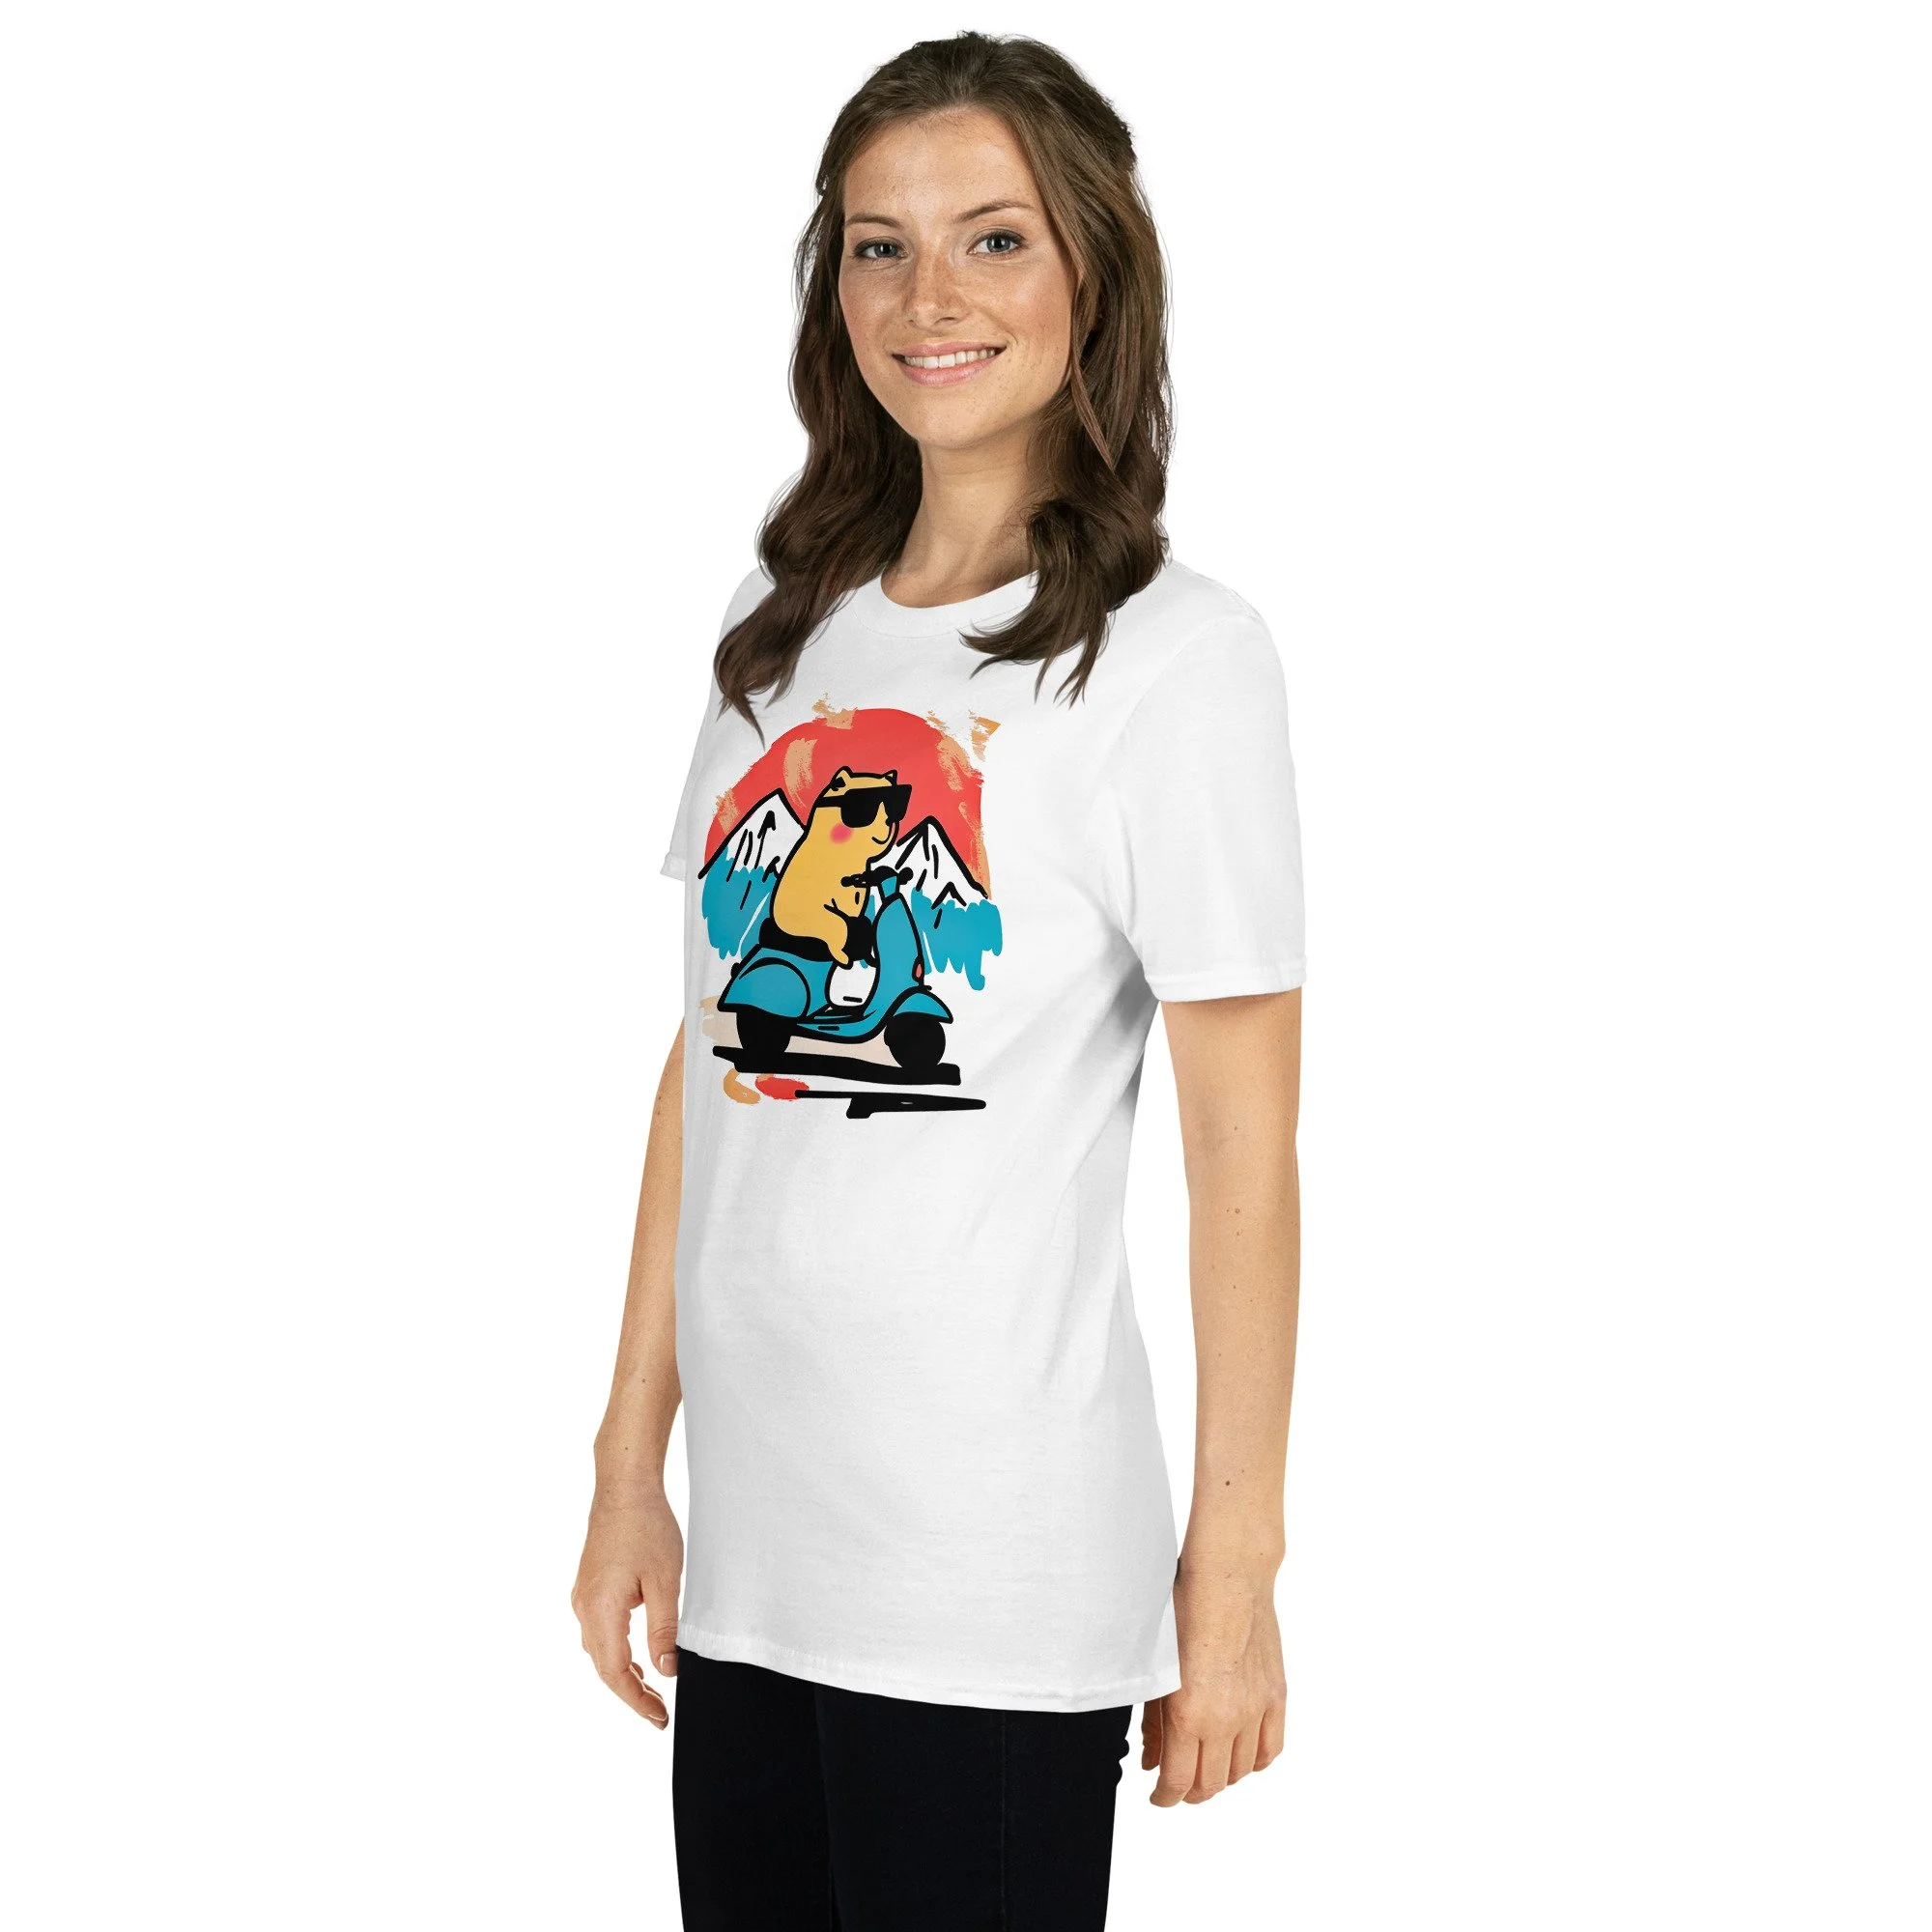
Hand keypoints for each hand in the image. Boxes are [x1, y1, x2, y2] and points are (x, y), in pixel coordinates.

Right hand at [570, 1490, 684, 1728]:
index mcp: (601, 1610)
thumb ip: (664, 1630)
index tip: (660, 1718)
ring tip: (651, 1689)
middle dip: (631, 1693)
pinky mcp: (589, 1586)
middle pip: (603, 1666)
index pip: (615, 1673)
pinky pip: (598, 1630)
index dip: (637, 1701)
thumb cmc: (646, 1526)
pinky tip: (636, 1654)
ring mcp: (583, 1596)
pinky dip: (616, 1650)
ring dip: (623, 1673)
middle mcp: (584, 1607)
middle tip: (660, 1712)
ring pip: (599, 1650)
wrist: (624, 1487)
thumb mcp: (665, 1582)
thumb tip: (666, 1671)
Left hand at [1143, 1553, 1286, 1804]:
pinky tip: (1241, 1755)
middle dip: (1190, 1792)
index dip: (1165, 1797)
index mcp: (1190, 1713)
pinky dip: (1255, 1761)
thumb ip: (1154, 1723)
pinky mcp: (1276, 1695)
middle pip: (1212, 1784)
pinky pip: (1271, 1747)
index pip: (1179, 1781)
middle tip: (1177, 1785)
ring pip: (1242, 1771)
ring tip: (1205, 1767)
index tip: (1158, 1796)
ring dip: (1222, 1777)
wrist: (1228, 1575)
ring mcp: (1256, 1709)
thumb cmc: (1183, 1608)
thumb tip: (1151, 1761)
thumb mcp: (1155, 1667)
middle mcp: (1227, 1719)